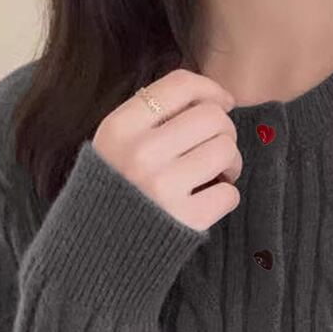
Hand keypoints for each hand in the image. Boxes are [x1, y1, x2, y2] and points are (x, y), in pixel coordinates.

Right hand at [93, 68, 242, 232]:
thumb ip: (154, 115)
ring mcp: (165, 187)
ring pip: (227, 151)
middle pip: (213, 118)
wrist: (102, 246)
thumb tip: (214, 98)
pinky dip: (225, 196)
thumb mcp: (118, 142)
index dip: (211, 90)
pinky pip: (230, 194)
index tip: (222, 103)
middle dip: (224, 131)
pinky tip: (207, 200)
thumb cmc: (120, 187)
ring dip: (230, 162)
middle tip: (215, 148)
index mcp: (121, 126)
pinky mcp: (187, 219)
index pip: (180, 85)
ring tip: (215, 174)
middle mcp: (142, 152)